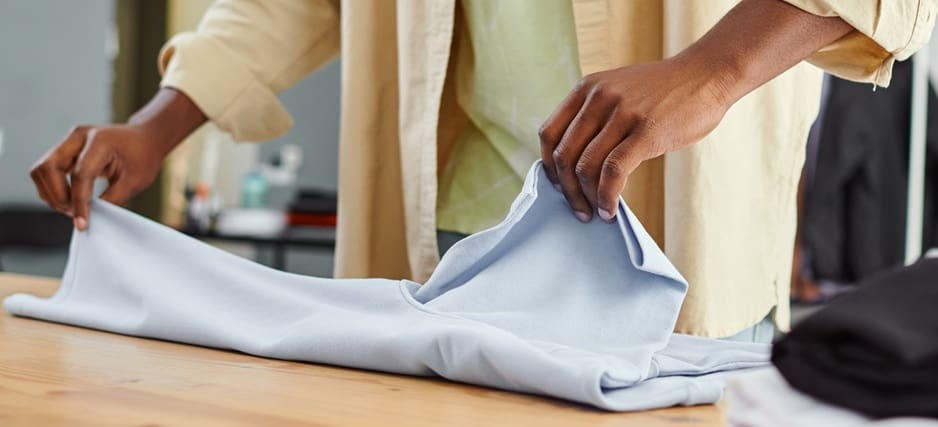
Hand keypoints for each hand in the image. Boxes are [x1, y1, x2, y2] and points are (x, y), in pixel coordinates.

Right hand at [29, 88, 206, 230]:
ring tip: (73, 208)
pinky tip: (71, 199)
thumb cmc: (144, 157)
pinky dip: (53, 189)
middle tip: (75, 213)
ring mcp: (69, 142)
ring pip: (42, 170)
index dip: (79, 202)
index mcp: (100, 141)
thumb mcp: (136, 181)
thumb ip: (112, 198)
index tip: (82, 223)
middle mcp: (79, 137)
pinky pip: (47, 171)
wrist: (145, 139)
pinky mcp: (65, 150)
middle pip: (49, 168)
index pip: (80, 174)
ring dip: (51, 194)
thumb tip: (89, 217)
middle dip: (57, 196)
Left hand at [538, 56, 732, 222]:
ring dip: (586, 198)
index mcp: (586, 89)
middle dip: (567, 190)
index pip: (548, 134)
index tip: (559, 186)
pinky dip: (607, 196)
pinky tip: (611, 209)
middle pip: (564, 155)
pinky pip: (613, 172)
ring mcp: (622, 114)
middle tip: (578, 209)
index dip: (549, 166)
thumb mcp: (618, 91)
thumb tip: (575, 162)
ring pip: (586, 167)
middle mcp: (598, 98)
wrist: (707, 75)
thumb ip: (594, 116)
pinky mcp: (646, 132)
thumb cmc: (664, 91)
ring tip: (596, 212)